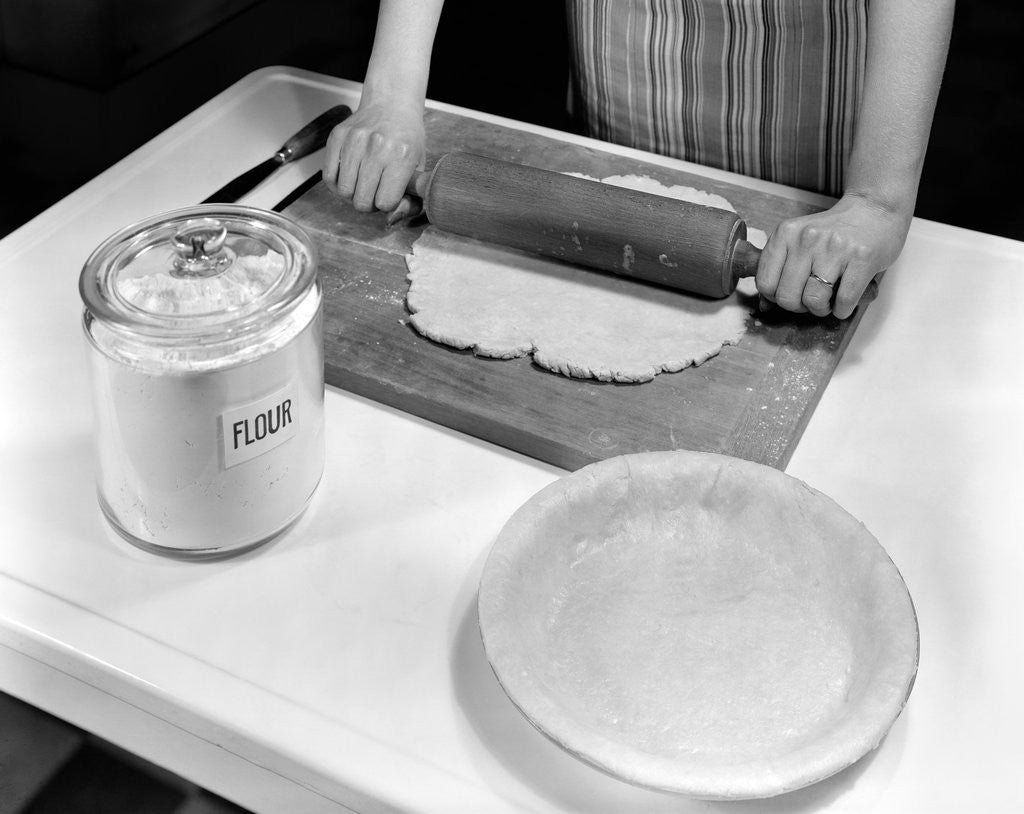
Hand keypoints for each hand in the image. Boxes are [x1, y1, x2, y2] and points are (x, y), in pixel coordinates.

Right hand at [322, 98, 424, 221]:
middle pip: (362, 201)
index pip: (385, 203)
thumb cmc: (406, 139)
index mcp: (402, 156)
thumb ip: (411, 201)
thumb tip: (390, 221)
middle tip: (375, 190)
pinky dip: (338, 183)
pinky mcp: (336, 136)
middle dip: (369, 203)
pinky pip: (328, 177)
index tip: (390, 193)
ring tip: (363, 182)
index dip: (387, 204)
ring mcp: (354, 140)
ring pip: (343, 192)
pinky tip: (350, 175)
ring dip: (352, 194)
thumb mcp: (418, 170)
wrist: (391, 104)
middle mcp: (377, 147)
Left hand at [755, 194, 910, 318]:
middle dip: (800, 307)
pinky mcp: (862, 258)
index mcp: (786, 233)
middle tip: (812, 298)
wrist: (874, 209)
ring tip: (830, 298)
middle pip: (787, 297)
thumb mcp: (798, 240)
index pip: (764, 283)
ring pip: (814, 301)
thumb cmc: (834, 232)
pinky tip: (846, 299)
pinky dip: (843, 309)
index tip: (792, 293)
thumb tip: (764, 306)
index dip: (777, 297)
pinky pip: (844, 301)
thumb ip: (779, 268)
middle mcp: (807, 238)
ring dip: (822, 309)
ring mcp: (835, 248)